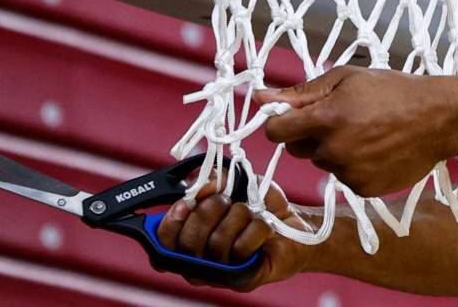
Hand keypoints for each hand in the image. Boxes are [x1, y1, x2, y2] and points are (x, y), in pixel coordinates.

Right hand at [156, 178, 309, 290]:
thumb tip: (196, 188)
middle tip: (228, 200)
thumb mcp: (236, 181)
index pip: (162, 240)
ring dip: (239, 216)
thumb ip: (212, 178)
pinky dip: (257, 228)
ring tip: (250, 213)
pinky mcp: (243, 279)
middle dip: (210, 210)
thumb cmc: (259, 205)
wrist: (296, 221)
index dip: (171, 221)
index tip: (186, 202)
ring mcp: (220, 274)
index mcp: (189, 239)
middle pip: (187, 241)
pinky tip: (264, 228)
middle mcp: (199, 262)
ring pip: (216, 244)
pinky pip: (241, 250)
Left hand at [256, 67, 457, 196]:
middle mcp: (333, 149)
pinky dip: (353, 167)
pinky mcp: (363, 189)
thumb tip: (259, 97)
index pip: (276, 130)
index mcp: (326, 118)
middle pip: (296, 149)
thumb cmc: (392, 90)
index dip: (281, 122)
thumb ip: (302, 92)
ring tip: (365, 133)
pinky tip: (375, 151)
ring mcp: (348, 173)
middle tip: (340, 119)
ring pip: (322, 163)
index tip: (294, 117)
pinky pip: (344, 178)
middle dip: (309, 135)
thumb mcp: (347, 78)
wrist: (438, 118)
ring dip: (333, 151)